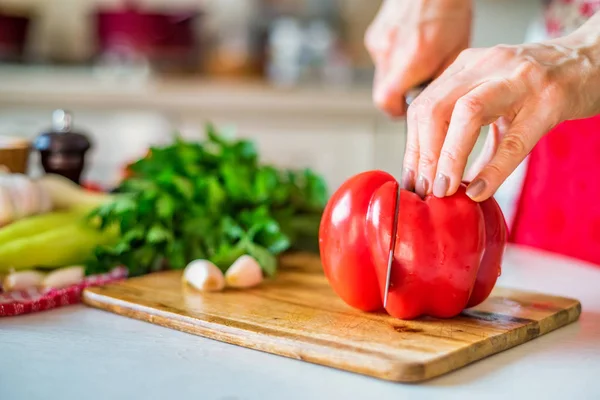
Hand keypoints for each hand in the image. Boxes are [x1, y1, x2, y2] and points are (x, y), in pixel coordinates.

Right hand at [365, 0, 471, 116]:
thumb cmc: (449, 9)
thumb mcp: (456, 52)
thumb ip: (441, 81)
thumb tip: (435, 104)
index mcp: (413, 59)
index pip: (387, 102)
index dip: (395, 112)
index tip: (407, 112)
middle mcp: (390, 52)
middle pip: (383, 92)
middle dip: (398, 96)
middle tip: (416, 88)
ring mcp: (379, 43)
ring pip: (383, 75)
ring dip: (397, 75)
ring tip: (417, 59)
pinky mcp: (374, 35)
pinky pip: (382, 58)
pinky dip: (395, 58)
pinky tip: (410, 45)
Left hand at [404, 14, 599, 201]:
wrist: (592, 62)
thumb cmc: (537, 85)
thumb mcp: (493, 97)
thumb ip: (465, 130)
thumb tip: (442, 177)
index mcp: (466, 66)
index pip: (423, 106)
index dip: (413, 148)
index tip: (412, 181)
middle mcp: (486, 65)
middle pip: (435, 109)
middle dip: (425, 155)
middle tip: (426, 190)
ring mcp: (518, 79)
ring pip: (467, 115)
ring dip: (449, 158)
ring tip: (445, 190)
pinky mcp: (549, 100)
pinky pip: (513, 140)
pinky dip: (492, 170)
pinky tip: (480, 190)